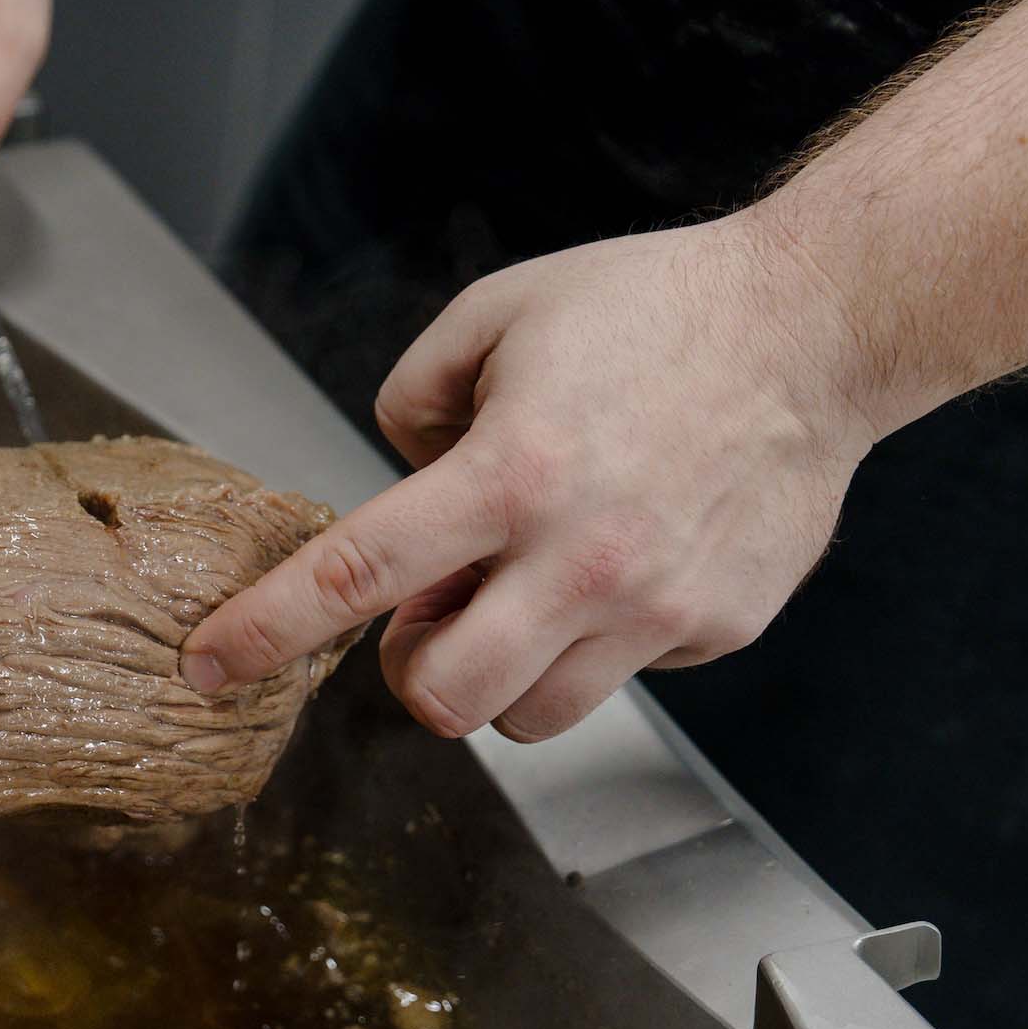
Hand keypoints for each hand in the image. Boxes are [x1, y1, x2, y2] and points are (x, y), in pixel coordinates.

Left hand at [180, 214, 879, 741]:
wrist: (822, 325)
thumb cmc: (653, 311)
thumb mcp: (498, 314)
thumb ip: (412, 398)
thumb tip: (393, 476)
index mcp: (510, 472)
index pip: (356, 572)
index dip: (266, 629)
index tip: (205, 667)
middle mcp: (581, 556)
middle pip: (441, 698)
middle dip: (413, 672)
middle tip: (435, 612)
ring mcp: (654, 606)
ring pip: (526, 717)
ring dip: (500, 672)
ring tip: (530, 592)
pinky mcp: (714, 629)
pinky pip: (618, 680)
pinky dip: (594, 645)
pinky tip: (624, 567)